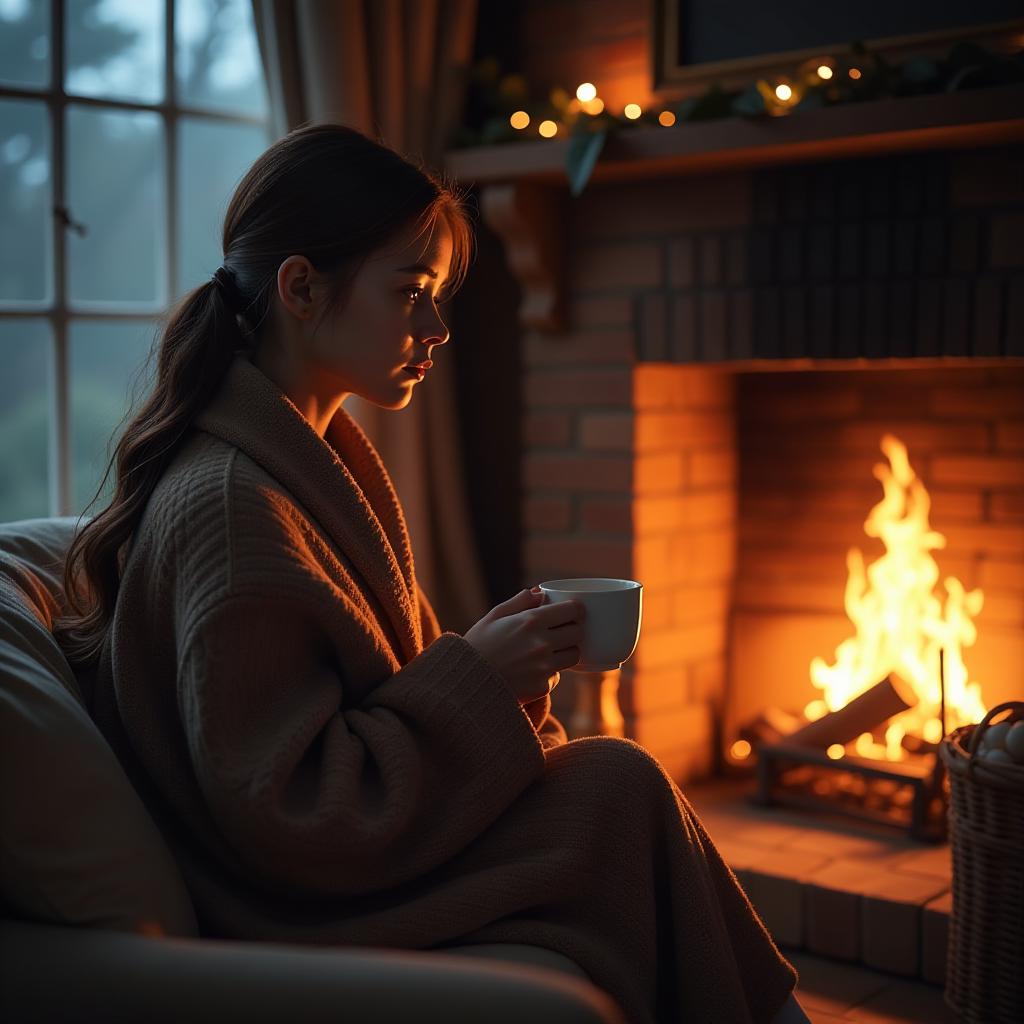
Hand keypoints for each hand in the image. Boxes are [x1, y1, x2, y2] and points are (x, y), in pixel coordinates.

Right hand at [463, 589, 583, 704]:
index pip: (573, 610)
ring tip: (546, 652)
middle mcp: (541, 643)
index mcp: (531, 621)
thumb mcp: (494, 617)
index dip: (575, 610)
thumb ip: (519, 602)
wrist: (465, 684)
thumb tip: (539, 592)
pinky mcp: (542, 687)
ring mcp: (544, 666)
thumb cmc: (478, 646)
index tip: (571, 612)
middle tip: (559, 632)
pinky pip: (556, 676)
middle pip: (577, 633)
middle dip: (571, 630)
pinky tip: (530, 671)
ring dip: (564, 652)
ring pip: (573, 655)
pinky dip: (548, 674)